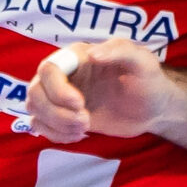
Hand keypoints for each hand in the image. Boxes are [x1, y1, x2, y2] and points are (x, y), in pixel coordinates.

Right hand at [24, 40, 174, 144]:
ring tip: (84, 128)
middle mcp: (64, 74)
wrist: (152, 108)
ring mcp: (60, 96)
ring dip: (55, 124)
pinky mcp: (63, 115)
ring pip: (34, 108)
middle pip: (35, 91)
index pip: (48, 69)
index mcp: (77, 56)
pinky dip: (54, 134)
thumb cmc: (148, 79)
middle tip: (85, 122)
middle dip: (56, 112)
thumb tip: (91, 55)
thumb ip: (119, 50)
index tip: (81, 104)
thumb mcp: (142, 61)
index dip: (57, 90)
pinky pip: (40, 124)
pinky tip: (79, 136)